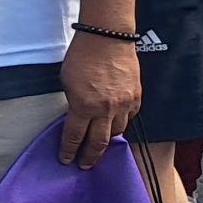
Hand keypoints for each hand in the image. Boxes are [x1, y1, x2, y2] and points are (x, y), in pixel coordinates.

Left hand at [57, 31, 140, 168]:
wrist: (107, 38)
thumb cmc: (82, 56)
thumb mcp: (66, 81)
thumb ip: (73, 102)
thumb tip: (76, 116)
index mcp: (84, 106)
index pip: (75, 137)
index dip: (69, 151)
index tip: (66, 159)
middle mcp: (105, 109)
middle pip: (99, 143)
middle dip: (90, 156)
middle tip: (84, 164)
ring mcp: (123, 104)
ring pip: (117, 132)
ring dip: (107, 140)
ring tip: (100, 146)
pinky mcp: (136, 97)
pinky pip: (129, 118)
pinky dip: (121, 123)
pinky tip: (115, 124)